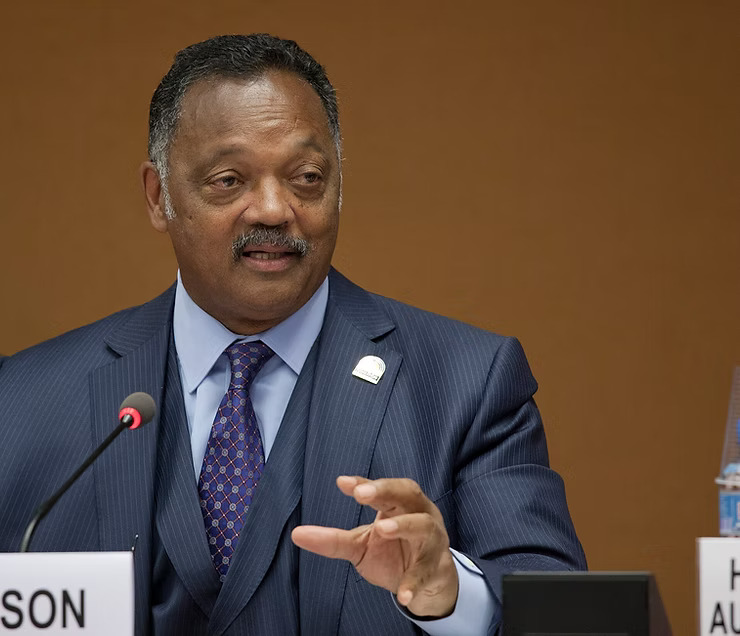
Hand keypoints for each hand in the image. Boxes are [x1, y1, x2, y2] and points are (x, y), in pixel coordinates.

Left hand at [291, 476, 457, 617]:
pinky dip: (413, 582)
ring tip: (382, 529)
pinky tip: (402, 594)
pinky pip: (425, 573)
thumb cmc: (394, 553)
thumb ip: (333, 539)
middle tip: (362, 493)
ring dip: (404, 525)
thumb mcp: (361, 545)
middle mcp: (419, 514)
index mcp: (400, 504)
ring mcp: (431, 540)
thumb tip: (297, 534)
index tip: (342, 483)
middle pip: (408, 493)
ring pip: (423, 526)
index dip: (365, 483)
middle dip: (385, 490)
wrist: (428, 584)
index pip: (384, 488)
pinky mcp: (435, 567)